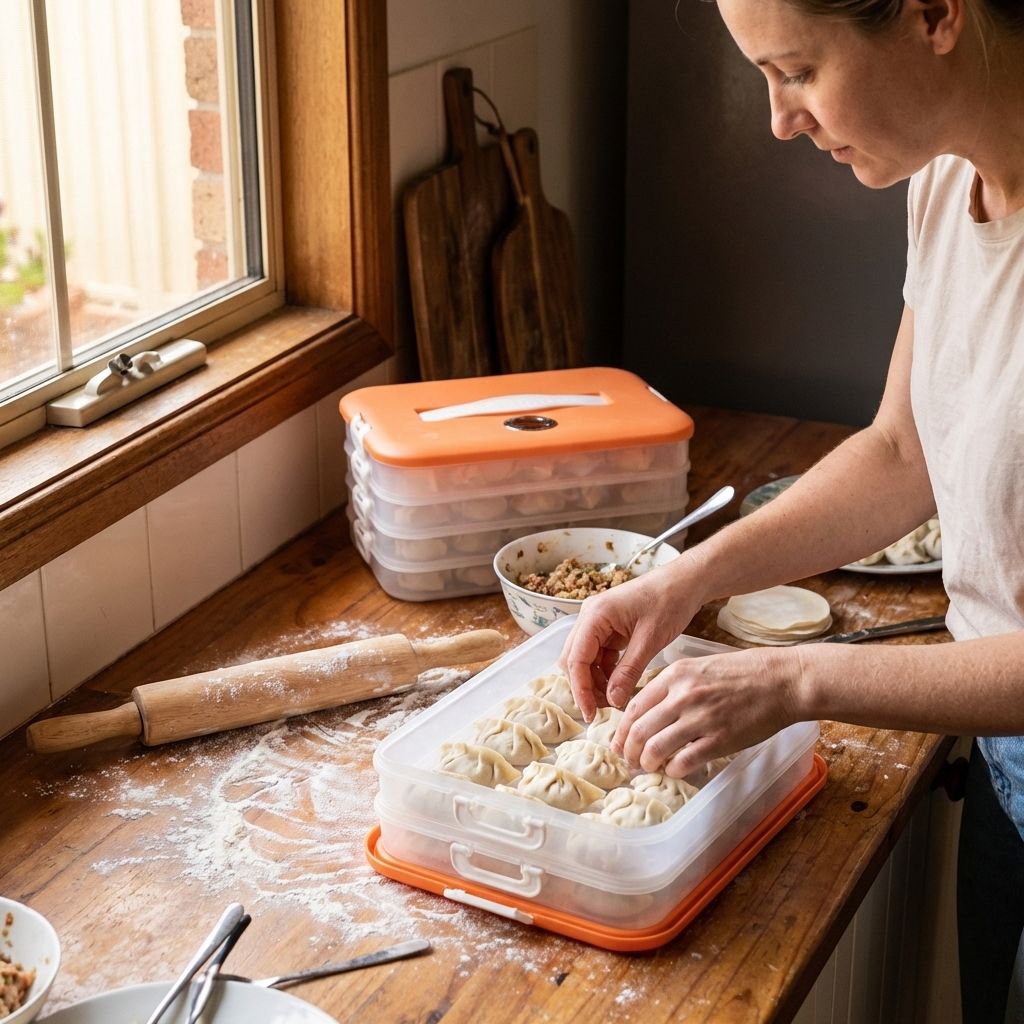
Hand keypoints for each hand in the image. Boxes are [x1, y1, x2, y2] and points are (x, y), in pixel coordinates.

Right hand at [560, 562, 699, 720]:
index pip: (576, 659)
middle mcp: (589, 617)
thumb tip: (612, 700)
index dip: (580, 690)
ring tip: (614, 700)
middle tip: (603, 711)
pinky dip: (606, 673)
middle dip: (585, 687)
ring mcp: (597, 623)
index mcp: (594, 615)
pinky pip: (599, 656)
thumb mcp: (650, 640)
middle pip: (574, 660)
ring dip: (595, 682)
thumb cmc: (669, 601)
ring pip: (585, 660)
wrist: (684, 582)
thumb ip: (628, 671)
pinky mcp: (608, 629)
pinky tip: (619, 686)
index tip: (590, 714)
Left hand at [610, 647, 803, 777]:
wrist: (781, 680)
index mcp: (675, 675)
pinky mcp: (719, 739)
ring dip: (647, 763)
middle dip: (628, 751)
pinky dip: (673, 770)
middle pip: (640, 730)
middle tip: (628, 761)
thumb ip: (673, 686)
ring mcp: (701, 718)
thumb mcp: (699, 667)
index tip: (618, 742)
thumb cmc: (743, 672)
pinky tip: (675, 770)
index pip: (634, 707)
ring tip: (648, 768)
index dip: (622, 730)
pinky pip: (684, 761)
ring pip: (656, 747)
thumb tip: (650, 711)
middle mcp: (683, 695)